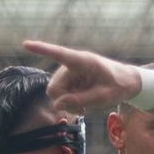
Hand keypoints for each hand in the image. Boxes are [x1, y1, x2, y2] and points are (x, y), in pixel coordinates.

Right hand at [23, 41, 142, 112]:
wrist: (127, 82)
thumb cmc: (119, 85)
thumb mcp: (104, 97)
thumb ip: (81, 100)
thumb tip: (57, 105)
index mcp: (83, 61)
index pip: (59, 54)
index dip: (42, 49)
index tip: (25, 44)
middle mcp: (72, 65)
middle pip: (54, 87)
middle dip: (62, 100)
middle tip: (80, 109)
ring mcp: (69, 73)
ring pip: (56, 93)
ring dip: (67, 102)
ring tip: (84, 107)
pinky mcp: (70, 80)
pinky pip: (61, 95)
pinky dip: (68, 102)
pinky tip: (81, 105)